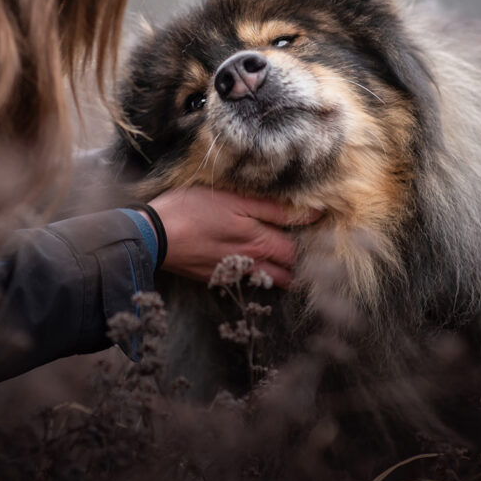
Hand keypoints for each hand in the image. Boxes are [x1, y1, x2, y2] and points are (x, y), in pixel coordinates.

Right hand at [147, 187, 321, 288]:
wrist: (153, 237)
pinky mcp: (216, 278)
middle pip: (289, 271)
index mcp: (261, 243)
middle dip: (304, 264)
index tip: (327, 234)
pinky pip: (247, 281)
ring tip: (291, 259)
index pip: (300, 251)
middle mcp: (252, 264)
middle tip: (315, 250)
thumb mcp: (235, 200)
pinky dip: (259, 275)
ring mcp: (234, 274)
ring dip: (284, 273)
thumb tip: (313, 212)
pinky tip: (257, 263)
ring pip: (270, 280)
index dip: (316, 244)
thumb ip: (274, 209)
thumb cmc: (192, 210)